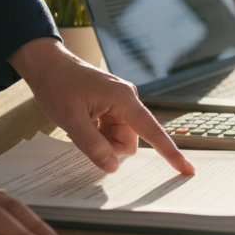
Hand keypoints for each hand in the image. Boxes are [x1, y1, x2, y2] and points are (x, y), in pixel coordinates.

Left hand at [9, 37, 194, 174]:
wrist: (47, 65)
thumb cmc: (57, 86)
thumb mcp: (71, 120)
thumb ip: (93, 145)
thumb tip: (113, 167)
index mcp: (124, 100)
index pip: (153, 131)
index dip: (170, 153)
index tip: (187, 170)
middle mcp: (128, 100)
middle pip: (129, 140)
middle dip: (107, 146)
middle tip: (81, 134)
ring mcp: (121, 103)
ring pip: (120, 138)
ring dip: (100, 140)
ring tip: (80, 124)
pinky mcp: (113, 106)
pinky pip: (112, 131)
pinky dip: (98, 133)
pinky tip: (83, 121)